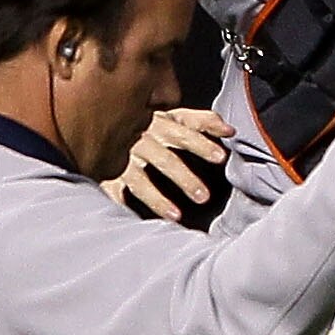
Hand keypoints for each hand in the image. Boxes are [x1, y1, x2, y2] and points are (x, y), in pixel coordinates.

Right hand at [106, 108, 230, 222]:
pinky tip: (131, 218)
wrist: (104, 119)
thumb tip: (230, 130)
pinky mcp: (106, 174)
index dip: (203, 144)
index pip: (186, 134)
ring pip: (140, 181)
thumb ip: (202, 120)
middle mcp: (142, 141)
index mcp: (160, 124)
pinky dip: (120, 203)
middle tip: (204, 197)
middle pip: (165, 160)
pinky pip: (113, 191)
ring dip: (158, 199)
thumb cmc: (149, 121)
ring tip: (176, 216)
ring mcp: (122, 159)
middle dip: (185, 178)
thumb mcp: (174, 116)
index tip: (221, 157)